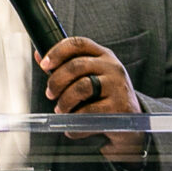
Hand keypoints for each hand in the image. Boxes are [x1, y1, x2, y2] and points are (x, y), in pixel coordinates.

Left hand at [40, 36, 145, 163]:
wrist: (131, 122)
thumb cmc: (105, 97)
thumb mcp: (91, 76)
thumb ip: (67, 66)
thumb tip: (39, 54)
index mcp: (104, 55)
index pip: (79, 43)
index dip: (58, 51)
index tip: (44, 64)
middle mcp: (112, 67)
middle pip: (76, 66)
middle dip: (56, 81)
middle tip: (50, 93)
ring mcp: (117, 87)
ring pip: (81, 88)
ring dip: (64, 102)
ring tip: (61, 110)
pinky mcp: (118, 107)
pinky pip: (88, 113)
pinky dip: (74, 123)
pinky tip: (73, 127)